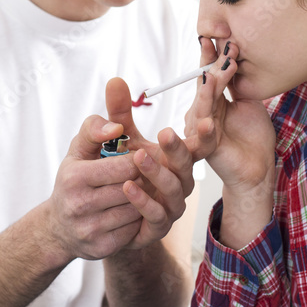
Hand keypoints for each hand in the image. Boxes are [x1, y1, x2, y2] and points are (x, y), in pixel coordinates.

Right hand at [45, 115, 143, 261]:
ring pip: (135, 210)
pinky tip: (129, 214)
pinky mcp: (101, 247)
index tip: (139, 160)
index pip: (125, 166)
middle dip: (142, 181)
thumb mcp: (77, 151)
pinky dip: (136, 221)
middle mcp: (79, 204)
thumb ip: (94, 129)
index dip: (138, 162)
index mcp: (74, 177)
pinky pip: (133, 230)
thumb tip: (116, 127)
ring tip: (137, 194)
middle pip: (132, 189)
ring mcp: (89, 229)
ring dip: (142, 201)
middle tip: (142, 177)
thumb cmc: (73, 181)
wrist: (58, 228)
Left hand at [105, 77, 195, 248]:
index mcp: (178, 157)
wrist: (101, 210)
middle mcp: (180, 180)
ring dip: (157, 172)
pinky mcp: (158, 226)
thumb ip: (119, 111)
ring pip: (173, 189)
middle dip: (178, 148)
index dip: (205, 133)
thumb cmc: (117, 168)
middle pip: (187, 164)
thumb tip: (115, 79)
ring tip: (138, 156)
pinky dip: (143, 200)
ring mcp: (172, 205)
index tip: (205, 119)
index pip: (199, 143)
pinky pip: (156, 213)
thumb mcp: (118, 137)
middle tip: (164, 132)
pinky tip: (127, 187)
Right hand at [185, 39, 275, 192]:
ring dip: (211, 86)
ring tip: (220, 70)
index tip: (218, 38)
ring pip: (202, 103)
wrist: (258, 169)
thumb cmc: (254, 137)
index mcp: (211, 102)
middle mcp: (202, 112)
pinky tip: (211, 107)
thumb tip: (233, 57)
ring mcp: (200, 128)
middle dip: (213, 66)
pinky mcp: (203, 145)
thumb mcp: (249, 103)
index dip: (211, 57)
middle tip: (226, 48)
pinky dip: (206, 118)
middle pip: (204, 85)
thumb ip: (238, 84)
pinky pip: (203, 129)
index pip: (208, 75)